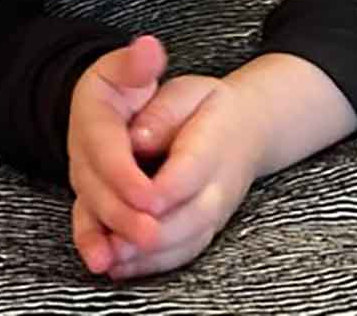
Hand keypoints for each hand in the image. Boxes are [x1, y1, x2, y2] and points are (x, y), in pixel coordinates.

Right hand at [68, 35, 168, 274]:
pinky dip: (100, 247)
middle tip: (151, 234)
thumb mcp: (131, 68)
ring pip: (92, 213)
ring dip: (109, 238)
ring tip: (125, 261)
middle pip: (96, 189)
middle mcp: (82, 153)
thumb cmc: (130, 87)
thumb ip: (137, 64)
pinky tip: (112, 266)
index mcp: (92, 117)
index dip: (125, 175)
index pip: (105, 149)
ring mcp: (85, 179)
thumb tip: (146, 49)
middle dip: (122, 216)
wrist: (115, 107)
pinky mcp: (93, 201)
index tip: (151, 196)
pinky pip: (92, 228)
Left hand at [104, 74, 266, 279]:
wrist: (248, 128)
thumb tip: (138, 137)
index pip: (188, 173)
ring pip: (184, 243)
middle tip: (114, 243)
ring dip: (146, 256)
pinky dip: (151, 264)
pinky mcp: (204, 228)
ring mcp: (213, 212)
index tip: (140, 199)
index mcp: (213, 143)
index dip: (163, 189)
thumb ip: (164, 111)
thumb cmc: (207, 106)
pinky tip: (118, 266)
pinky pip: (182, 253)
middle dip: (148, 233)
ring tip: (109, 259)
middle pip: (187, 218)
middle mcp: (217, 186)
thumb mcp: (188, 91)